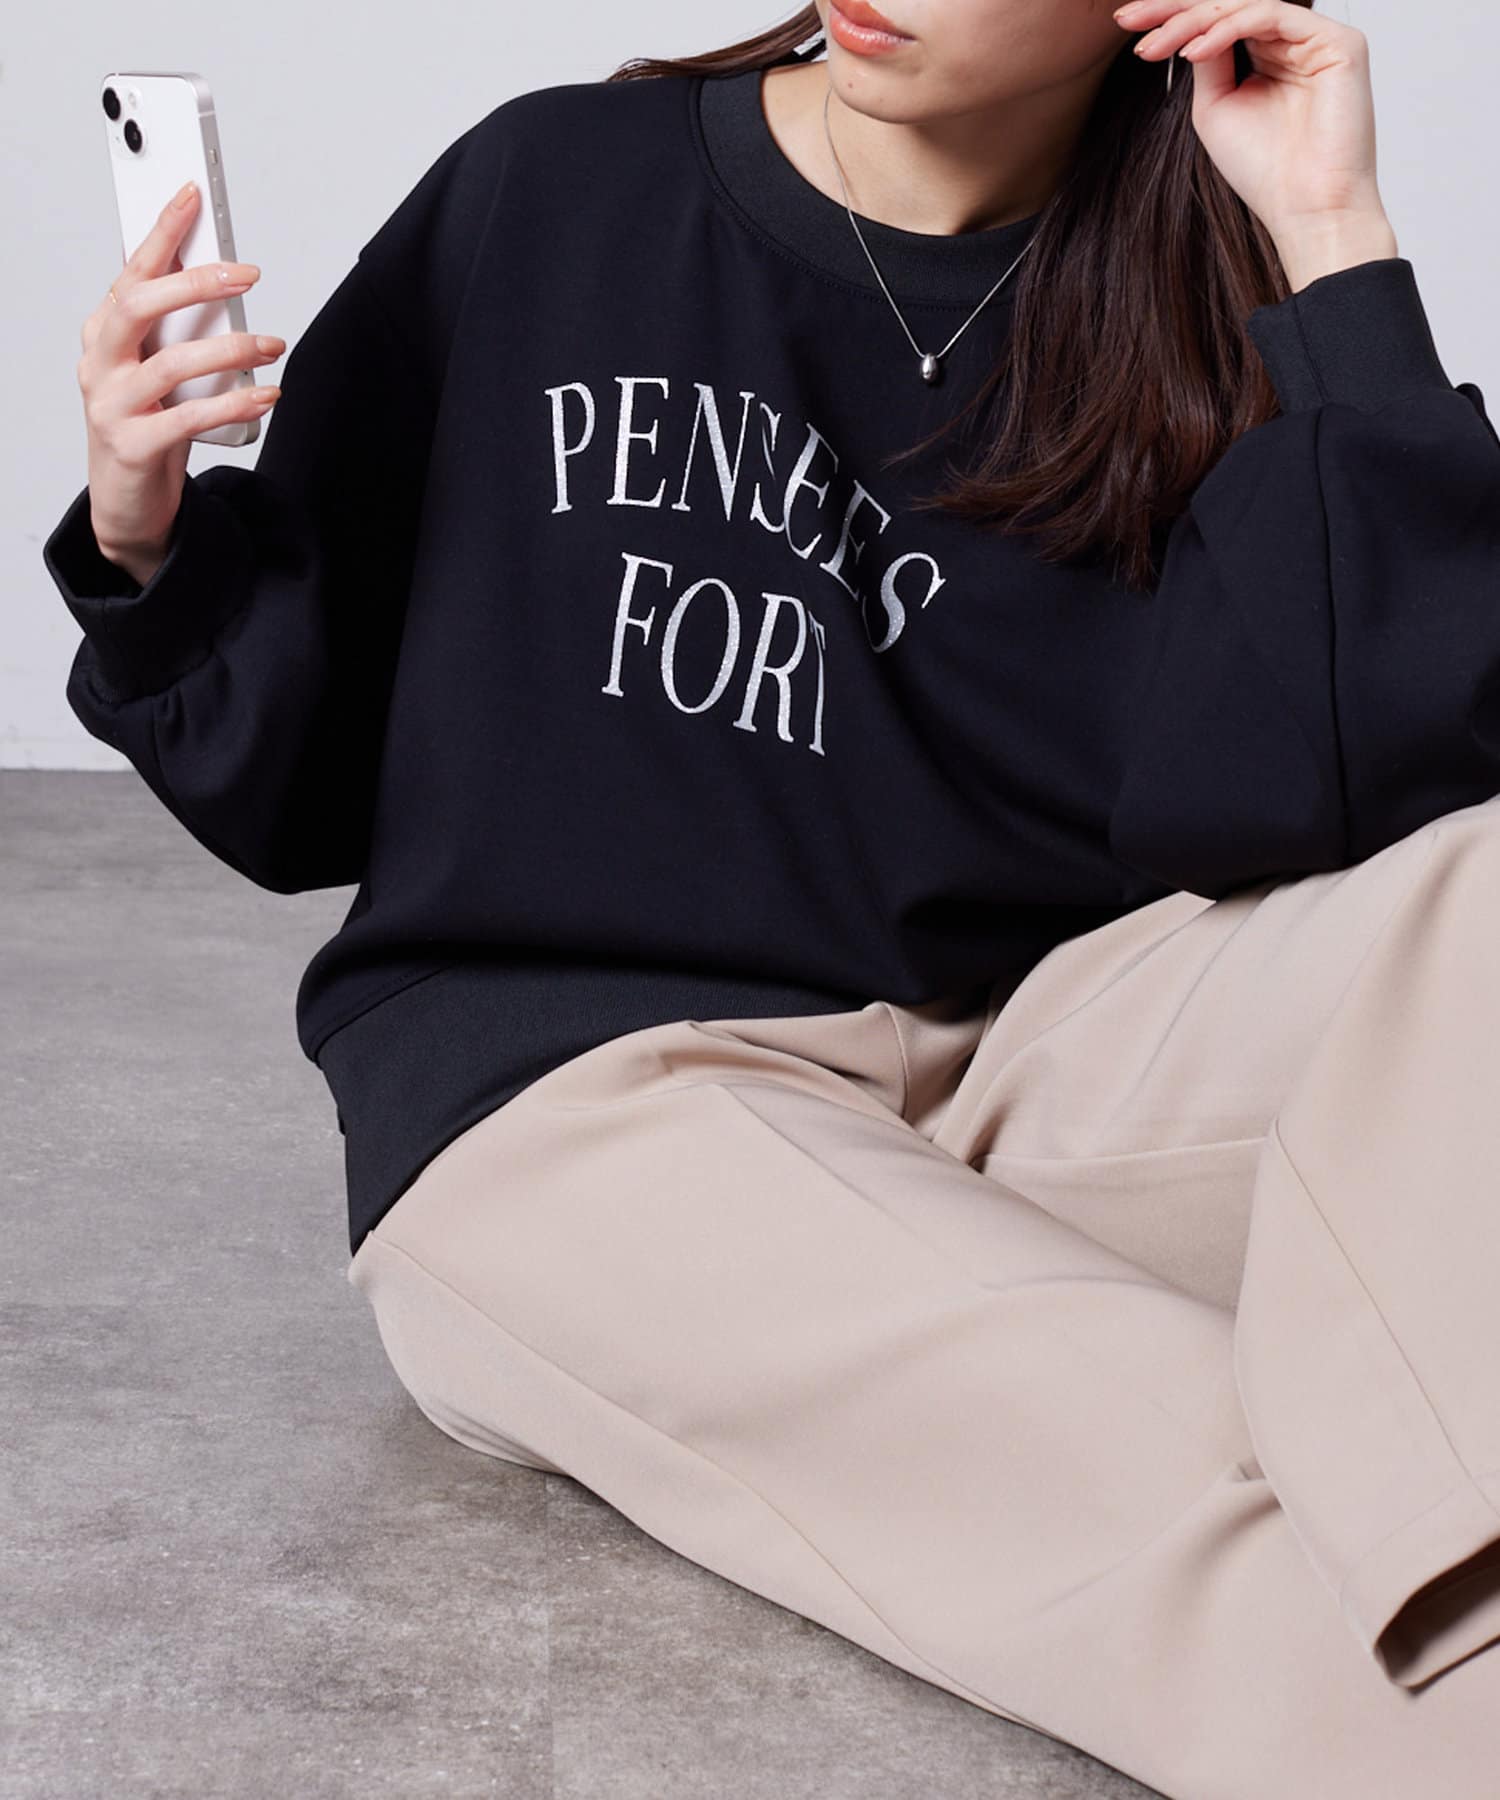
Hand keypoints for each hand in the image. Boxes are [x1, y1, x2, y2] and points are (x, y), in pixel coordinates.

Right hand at [75, 181, 284, 583]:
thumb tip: (220, 280)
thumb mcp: (155, 368)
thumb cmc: (146, 422)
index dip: (161, 231)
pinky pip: (188, 418)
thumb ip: (176, 329)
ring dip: (229, 349)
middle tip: (247, 274)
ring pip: (169, 363)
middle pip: (140, 305)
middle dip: (196, 283)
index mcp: (104, 333)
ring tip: (272, 343)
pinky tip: (265, 392)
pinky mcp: (134, 446)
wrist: (127, 499)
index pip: (131, 272)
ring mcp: (111, 405)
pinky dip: (232, 402)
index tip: (193, 194)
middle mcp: (99, 362)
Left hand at [1113, 0, 1399, 288]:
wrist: (1305, 209)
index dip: (1172, 19)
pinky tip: (1193, 51)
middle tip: (1128, 19)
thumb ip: (1206, 59)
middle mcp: (1294, 41)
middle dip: (1174, 10)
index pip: (1218, 22)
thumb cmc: (1264, 170)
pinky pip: (1271, 15)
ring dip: (1193, 21)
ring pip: (1246, 5)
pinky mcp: (1337, 42)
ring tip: (1154, 46)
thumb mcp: (1216, 106)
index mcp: (1269, 56)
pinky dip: (1227, 29)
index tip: (1127, 24)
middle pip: (1229, 6)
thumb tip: (1188, 23)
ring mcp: (1317, 39)